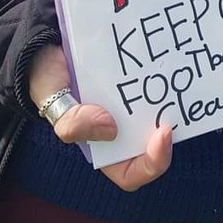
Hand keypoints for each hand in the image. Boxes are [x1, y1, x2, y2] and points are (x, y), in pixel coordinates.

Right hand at [28, 45, 171, 190]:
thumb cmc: (49, 85)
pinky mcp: (134, 81)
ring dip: (169, 106)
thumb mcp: (53, 107)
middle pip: (152, 146)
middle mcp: (120, 129)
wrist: (47, 49)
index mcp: (101, 148)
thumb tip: (111, 128)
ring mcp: (129, 106)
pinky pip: (152, 85)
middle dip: (166, 138)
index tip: (162, 135)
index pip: (132, 173)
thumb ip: (73, 123)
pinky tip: (165, 63)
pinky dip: (161, 77)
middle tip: (170, 120)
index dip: (152, 163)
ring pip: (157, 115)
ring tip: (174, 88)